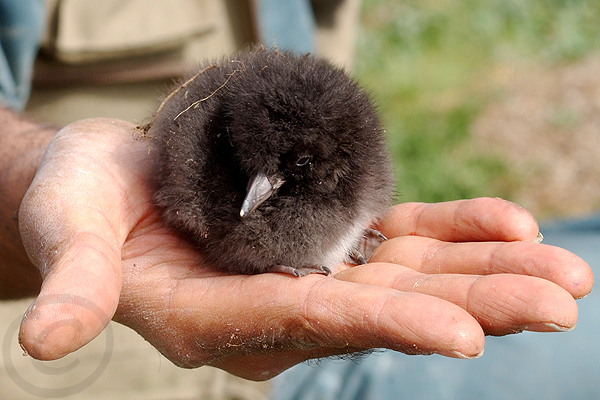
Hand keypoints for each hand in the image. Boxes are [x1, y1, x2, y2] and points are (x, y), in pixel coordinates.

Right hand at [17, 118, 591, 379]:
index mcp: (214, 320)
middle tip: (556, 303)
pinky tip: (511, 223)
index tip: (462, 338)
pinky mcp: (326, 239)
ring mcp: (308, 273)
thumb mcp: (67, 233)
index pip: (307, 326)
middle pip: (380, 312)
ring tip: (564, 273)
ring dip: (485, 272)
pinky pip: (401, 239)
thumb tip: (42, 338)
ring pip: (407, 278)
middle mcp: (274, 308)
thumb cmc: (79, 205)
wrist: (107, 185)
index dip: (382, 329)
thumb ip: (73, 282)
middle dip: (470, 308)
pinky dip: (456, 230)